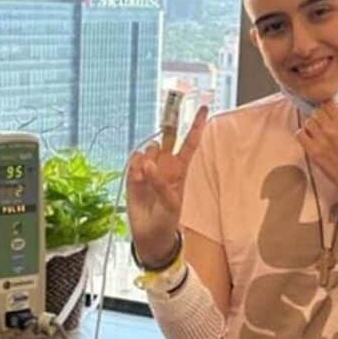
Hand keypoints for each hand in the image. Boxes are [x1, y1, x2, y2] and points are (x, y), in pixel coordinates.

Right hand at [126, 105, 207, 264]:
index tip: (203, 108)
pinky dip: (135, 168)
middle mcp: (165, 164)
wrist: (149, 233)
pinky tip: (137, 180)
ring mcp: (149, 168)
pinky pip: (134, 161)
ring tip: (148, 178)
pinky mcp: (134, 174)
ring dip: (148, 158)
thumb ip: (161, 183)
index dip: (196, 126)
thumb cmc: (167, 219)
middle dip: (169, 122)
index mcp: (180, 169)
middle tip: (170, 105)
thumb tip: (147, 162)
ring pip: (149, 148)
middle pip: (168, 137)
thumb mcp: (170, 204)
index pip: (190, 143)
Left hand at [295, 102, 337, 195]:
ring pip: (308, 121)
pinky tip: (309, 140)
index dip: (327, 108)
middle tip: (322, 124)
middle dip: (319, 116)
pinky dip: (303, 135)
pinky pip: (300, 134)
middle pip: (317, 112)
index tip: (328, 113)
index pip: (329, 104)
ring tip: (316, 133)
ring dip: (311, 126)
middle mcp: (333, 129)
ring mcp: (322, 140)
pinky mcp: (314, 152)